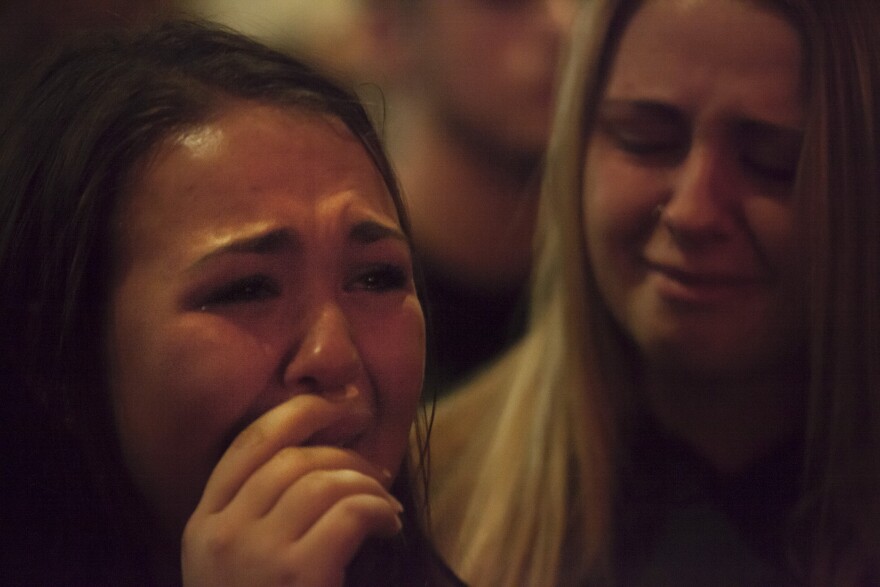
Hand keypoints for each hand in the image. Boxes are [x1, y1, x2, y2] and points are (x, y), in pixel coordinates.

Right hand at [181, 394, 403, 586]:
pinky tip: (388, 527)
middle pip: (292, 458)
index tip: (331, 407)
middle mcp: (222, 534)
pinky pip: (350, 512)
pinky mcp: (297, 576)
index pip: (246, 445)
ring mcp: (255, 555)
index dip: (294, 414)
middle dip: (343, 456)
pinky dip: (378, 511)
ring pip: (324, 481)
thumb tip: (316, 462)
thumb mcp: (237, 566)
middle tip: (376, 474)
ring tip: (386, 508)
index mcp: (202, 527)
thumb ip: (255, 518)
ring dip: (367, 485)